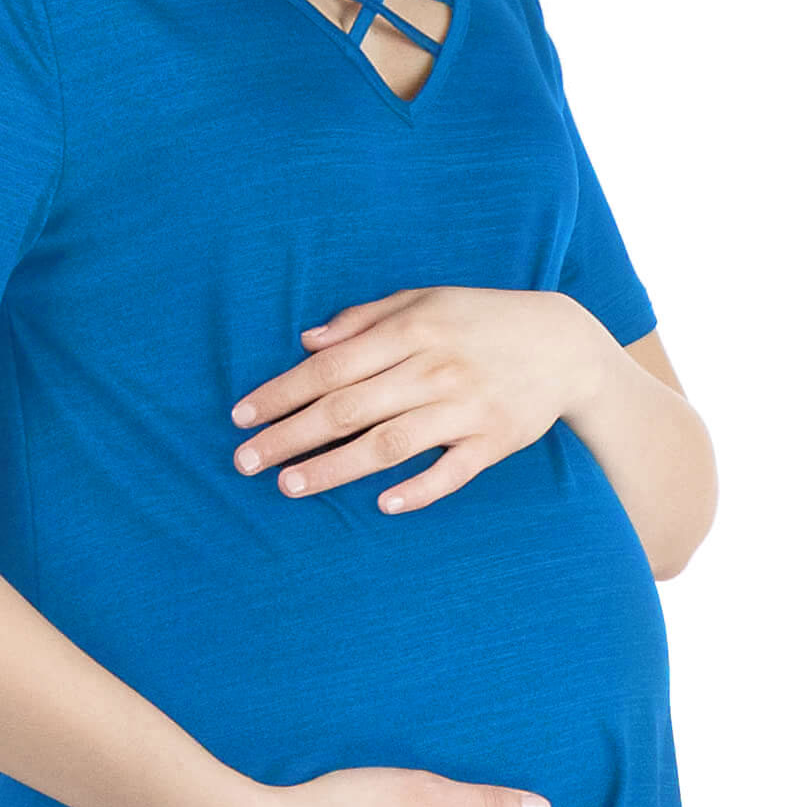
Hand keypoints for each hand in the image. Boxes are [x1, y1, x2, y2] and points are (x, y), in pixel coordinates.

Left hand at [230, 288, 607, 514]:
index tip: (242, 417)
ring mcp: (465, 409)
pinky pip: (451, 473)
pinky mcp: (493, 441)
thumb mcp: (425, 300)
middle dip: (290, 437)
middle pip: (348, 409)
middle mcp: (433, 370)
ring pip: (389, 445)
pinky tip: (381, 506)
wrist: (565, 344)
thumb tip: (308, 341)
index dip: (282, 392)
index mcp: (412, 331)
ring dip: (335, 468)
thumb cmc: (482, 319)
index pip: (331, 367)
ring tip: (291, 486)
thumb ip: (365, 320)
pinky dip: (417, 490)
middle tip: (246, 462)